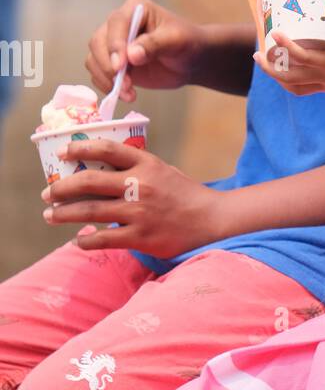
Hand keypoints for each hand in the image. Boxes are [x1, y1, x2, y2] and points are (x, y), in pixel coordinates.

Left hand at [41, 142, 221, 256]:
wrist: (211, 219)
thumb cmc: (183, 194)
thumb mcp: (162, 170)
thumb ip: (134, 168)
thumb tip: (97, 170)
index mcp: (146, 164)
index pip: (106, 149)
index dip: (80, 149)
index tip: (61, 152)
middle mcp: (140, 185)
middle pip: (89, 182)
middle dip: (61, 188)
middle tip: (48, 194)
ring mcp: (139, 212)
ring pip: (90, 211)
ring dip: (64, 214)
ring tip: (50, 216)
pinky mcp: (141, 237)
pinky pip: (104, 239)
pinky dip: (86, 240)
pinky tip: (78, 240)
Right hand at [87, 0, 206, 102]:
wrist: (191, 60)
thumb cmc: (187, 43)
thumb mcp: (177, 41)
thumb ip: (155, 45)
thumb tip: (131, 55)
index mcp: (135, 9)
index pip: (116, 23)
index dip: (115, 45)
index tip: (120, 66)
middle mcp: (119, 24)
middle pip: (98, 42)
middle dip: (108, 66)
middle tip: (125, 85)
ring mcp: (113, 44)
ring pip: (94, 59)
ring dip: (106, 79)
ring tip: (128, 93)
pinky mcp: (112, 62)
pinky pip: (98, 73)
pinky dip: (107, 86)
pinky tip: (126, 94)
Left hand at [254, 0, 324, 102]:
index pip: (302, 58)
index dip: (286, 47)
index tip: (275, 34)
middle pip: (289, 77)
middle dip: (270, 67)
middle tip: (258, 52)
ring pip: (294, 86)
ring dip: (278, 77)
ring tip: (267, 64)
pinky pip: (305, 88)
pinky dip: (292, 82)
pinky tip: (289, 71)